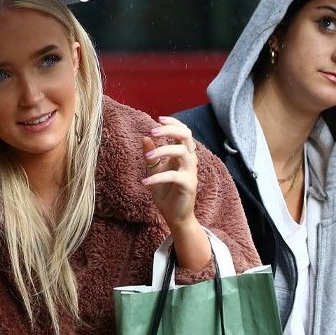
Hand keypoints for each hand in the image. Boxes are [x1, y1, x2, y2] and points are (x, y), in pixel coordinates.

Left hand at [142, 116, 197, 231]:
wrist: (174, 215)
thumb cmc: (165, 191)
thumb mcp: (154, 170)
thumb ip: (151, 154)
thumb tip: (145, 138)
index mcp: (183, 154)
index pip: (184, 132)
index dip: (173, 123)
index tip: (158, 119)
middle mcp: (190, 161)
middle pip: (186, 136)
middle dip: (170, 130)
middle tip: (153, 131)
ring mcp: (191, 172)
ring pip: (182, 152)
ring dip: (163, 151)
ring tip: (148, 156)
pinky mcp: (188, 185)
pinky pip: (174, 176)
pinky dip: (158, 177)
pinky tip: (145, 182)